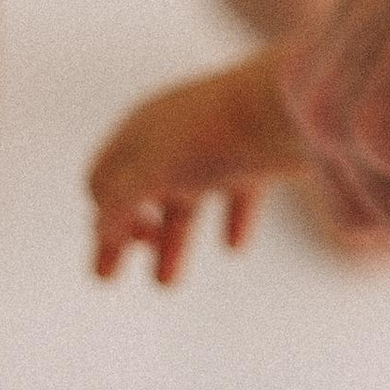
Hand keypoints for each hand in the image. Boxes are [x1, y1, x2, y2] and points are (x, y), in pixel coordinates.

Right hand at [88, 54, 302, 283]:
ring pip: (184, 201)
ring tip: (166, 284)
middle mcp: (173, 135)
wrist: (291, 105)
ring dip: (171, 241)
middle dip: (122, 236)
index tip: (127, 247)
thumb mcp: (154, 169)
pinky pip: (235, 194)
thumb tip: (99, 233)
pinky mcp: (256, 158)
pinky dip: (230, 220)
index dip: (102, 218)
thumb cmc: (214, 134)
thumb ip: (120, 203)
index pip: (101, 178)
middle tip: (106, 278)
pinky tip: (233, 247)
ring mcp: (216, 146)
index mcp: (140, 129)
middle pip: (136, 193)